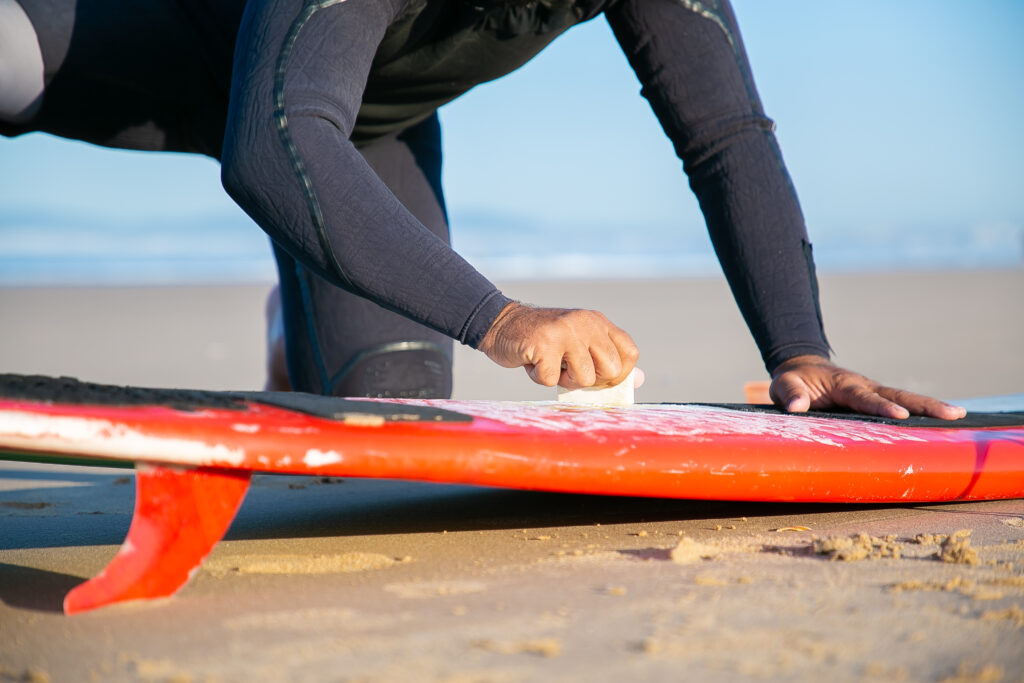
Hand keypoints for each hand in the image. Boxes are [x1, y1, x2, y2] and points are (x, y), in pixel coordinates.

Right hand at [478, 302, 638, 389]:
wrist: (501, 324)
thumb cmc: (543, 343)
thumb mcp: (578, 345)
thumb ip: (606, 361)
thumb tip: (637, 380)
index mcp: (598, 322)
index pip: (630, 353)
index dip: (618, 374)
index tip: (597, 376)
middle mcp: (586, 322)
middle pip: (612, 370)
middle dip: (590, 380)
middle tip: (569, 369)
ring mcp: (566, 331)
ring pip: (584, 378)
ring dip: (562, 380)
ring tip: (549, 363)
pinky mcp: (544, 343)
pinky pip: (552, 380)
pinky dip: (539, 378)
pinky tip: (532, 362)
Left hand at [770, 355, 965, 419]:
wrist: (803, 369)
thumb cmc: (794, 381)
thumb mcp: (784, 385)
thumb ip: (790, 395)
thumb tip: (797, 408)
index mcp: (843, 384)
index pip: (864, 397)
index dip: (881, 406)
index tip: (901, 415)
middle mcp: (864, 386)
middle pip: (898, 394)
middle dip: (925, 404)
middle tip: (953, 414)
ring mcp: (874, 392)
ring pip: (906, 399)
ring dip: (930, 407)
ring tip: (959, 417)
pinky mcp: (876, 400)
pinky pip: (901, 405)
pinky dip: (921, 413)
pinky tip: (942, 425)